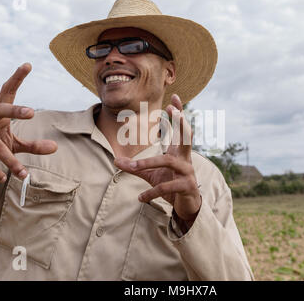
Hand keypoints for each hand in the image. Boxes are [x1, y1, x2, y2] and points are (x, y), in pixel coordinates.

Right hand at [0, 63, 57, 182]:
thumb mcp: (12, 143)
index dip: (17, 78)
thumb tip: (56, 147)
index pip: (7, 91)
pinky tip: (3, 178)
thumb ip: (33, 145)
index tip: (28, 64)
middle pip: (0, 109)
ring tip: (22, 174)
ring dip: (9, 161)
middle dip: (16, 110)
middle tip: (32, 112)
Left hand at [114, 94, 201, 224]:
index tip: (175, 97)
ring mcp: (187, 172)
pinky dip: (151, 192)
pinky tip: (140, 198)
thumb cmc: (170, 185)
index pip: (180, 130)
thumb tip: (115, 160)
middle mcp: (185, 159)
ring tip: (133, 166)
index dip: (179, 114)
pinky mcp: (186, 187)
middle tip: (174, 110)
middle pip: (186, 137)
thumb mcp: (151, 174)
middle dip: (181, 123)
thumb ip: (136, 167)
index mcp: (179, 153)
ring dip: (148, 162)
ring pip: (167, 162)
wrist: (186, 207)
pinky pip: (165, 186)